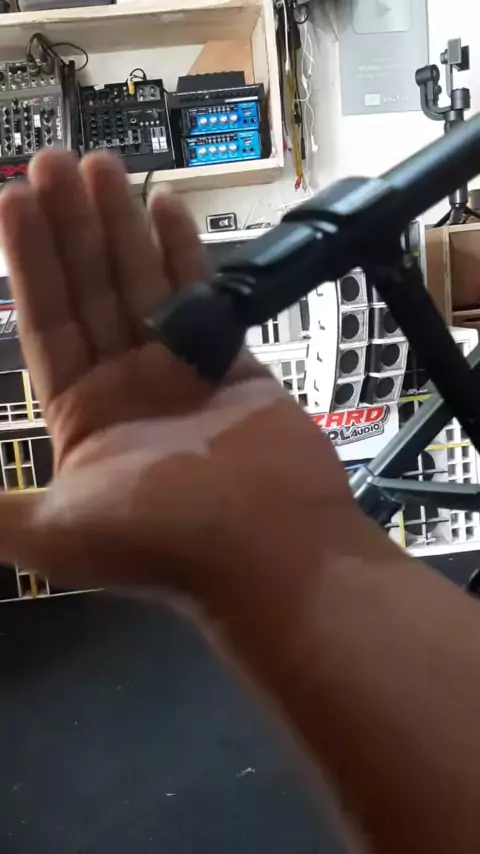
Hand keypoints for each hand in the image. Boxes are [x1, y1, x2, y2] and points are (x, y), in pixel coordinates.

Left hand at [0, 151, 371, 619]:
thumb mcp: (54, 530)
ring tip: (103, 166)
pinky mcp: (233, 362)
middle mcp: (127, 387)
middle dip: (71, 228)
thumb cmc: (162, 536)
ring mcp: (181, 372)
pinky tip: (167, 206)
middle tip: (53, 162)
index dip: (29, 261)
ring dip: (122, 227)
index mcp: (81, 416)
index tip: (13, 199)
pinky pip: (205, 297)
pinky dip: (185, 253)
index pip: (46, 322)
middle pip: (92, 291)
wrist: (270, 549)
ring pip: (145, 285)